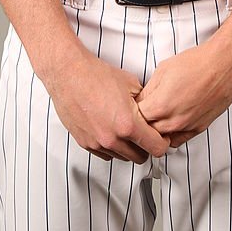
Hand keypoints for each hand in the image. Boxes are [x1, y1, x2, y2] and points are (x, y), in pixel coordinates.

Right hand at [41, 45, 170, 162]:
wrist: (69, 74)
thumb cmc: (96, 75)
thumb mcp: (131, 83)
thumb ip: (144, 102)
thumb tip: (152, 112)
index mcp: (128, 124)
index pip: (156, 148)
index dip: (162, 141)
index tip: (160, 136)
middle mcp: (112, 139)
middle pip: (140, 157)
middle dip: (145, 146)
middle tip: (144, 133)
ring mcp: (98, 143)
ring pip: (122, 157)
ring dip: (127, 147)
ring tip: (125, 129)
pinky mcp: (85, 143)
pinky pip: (105, 154)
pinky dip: (111, 147)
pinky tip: (110, 130)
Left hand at [134, 41, 231, 147]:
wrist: (223, 65)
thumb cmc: (196, 63)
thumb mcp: (163, 70)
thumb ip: (149, 90)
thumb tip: (142, 100)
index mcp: (160, 106)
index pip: (135, 119)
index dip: (132, 111)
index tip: (133, 106)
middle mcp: (173, 121)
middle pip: (147, 132)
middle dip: (142, 123)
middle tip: (143, 112)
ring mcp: (186, 127)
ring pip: (162, 139)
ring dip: (156, 131)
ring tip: (156, 117)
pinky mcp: (198, 128)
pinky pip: (178, 140)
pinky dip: (171, 135)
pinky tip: (170, 123)